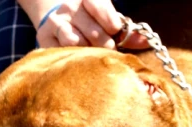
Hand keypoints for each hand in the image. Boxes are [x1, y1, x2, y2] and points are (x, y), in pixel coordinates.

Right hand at [27, 0, 147, 49]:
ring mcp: (57, 22)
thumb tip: (146, 41)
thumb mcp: (108, 20)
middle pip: (94, 33)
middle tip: (105, 47)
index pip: (101, 7)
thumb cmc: (90, 21)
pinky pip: (62, 50)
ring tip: (90, 50)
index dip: (111, 23)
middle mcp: (70, 7)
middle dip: (104, 44)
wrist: (58, 18)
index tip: (114, 31)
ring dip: (88, 51)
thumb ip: (127, 32)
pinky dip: (72, 54)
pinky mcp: (45, 36)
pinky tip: (77, 54)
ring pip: (78, 42)